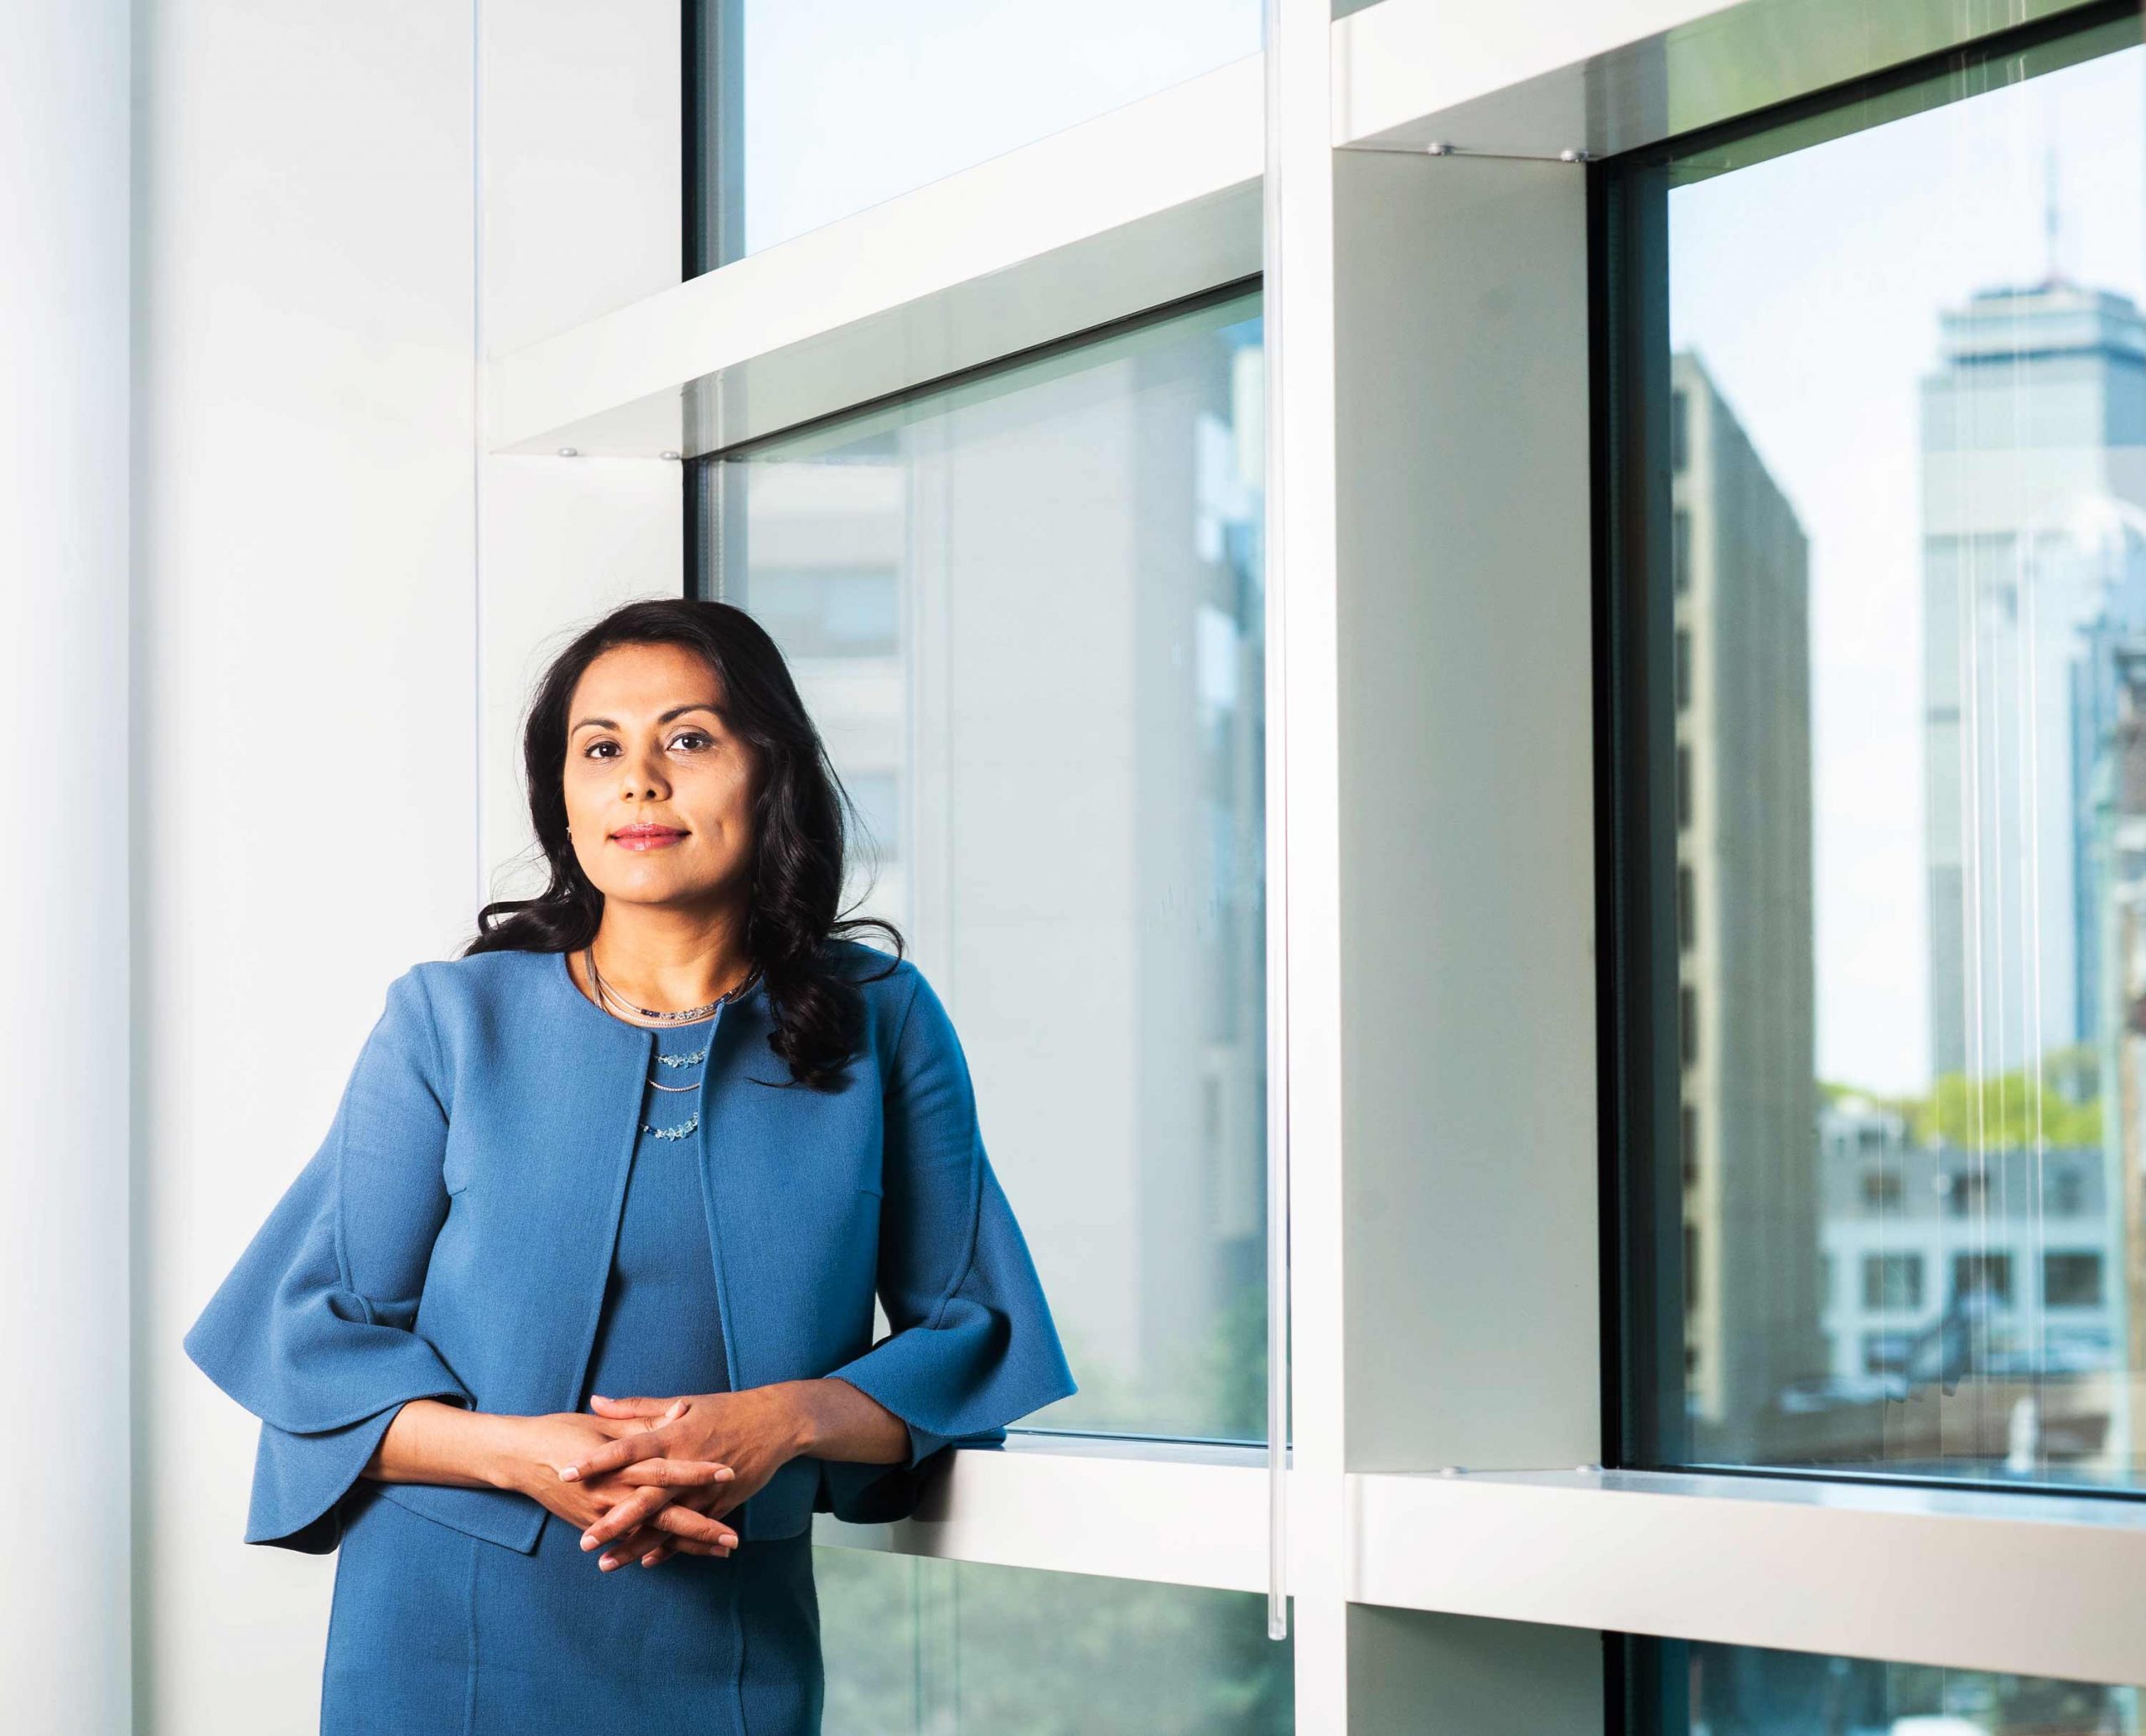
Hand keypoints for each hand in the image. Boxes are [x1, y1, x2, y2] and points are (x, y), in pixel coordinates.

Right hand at [496, 1404, 741, 1567]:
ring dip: (687, 1544)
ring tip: (720, 1551)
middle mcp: (612, 1494)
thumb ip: (645, 1422)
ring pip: (651, 1534)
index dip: (696, 1472)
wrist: (519, 1457)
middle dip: (700, 1526)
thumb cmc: (563, 1431)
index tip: (728, 1473)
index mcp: (619, 1463)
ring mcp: (602, 1515)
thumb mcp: (605, 1424)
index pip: (665, 1469)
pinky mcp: (594, 1527)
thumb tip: (681, 1410)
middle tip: (733, 1538)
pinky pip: (630, 1542)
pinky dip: (655, 1550)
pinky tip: (679, 1557)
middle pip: (664, 1513)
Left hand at [559, 1387, 809, 1557]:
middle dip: (613, 1522)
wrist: (775, 1423)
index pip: (626, 1450)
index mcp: (672, 1436)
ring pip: (665, 1524)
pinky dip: (671, 1548)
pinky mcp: (720, 1504)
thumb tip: (596, 1402)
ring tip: (606, 1563)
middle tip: (584, 1541)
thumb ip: (635, 1408)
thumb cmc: (723, 1409)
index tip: (566, 1472)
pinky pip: (691, 1531)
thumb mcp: (681, 1401)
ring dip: (636, 1545)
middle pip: (644, 1498)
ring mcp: (704, 1489)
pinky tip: (648, 1562)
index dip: (596, 1461)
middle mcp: (685, 1465)